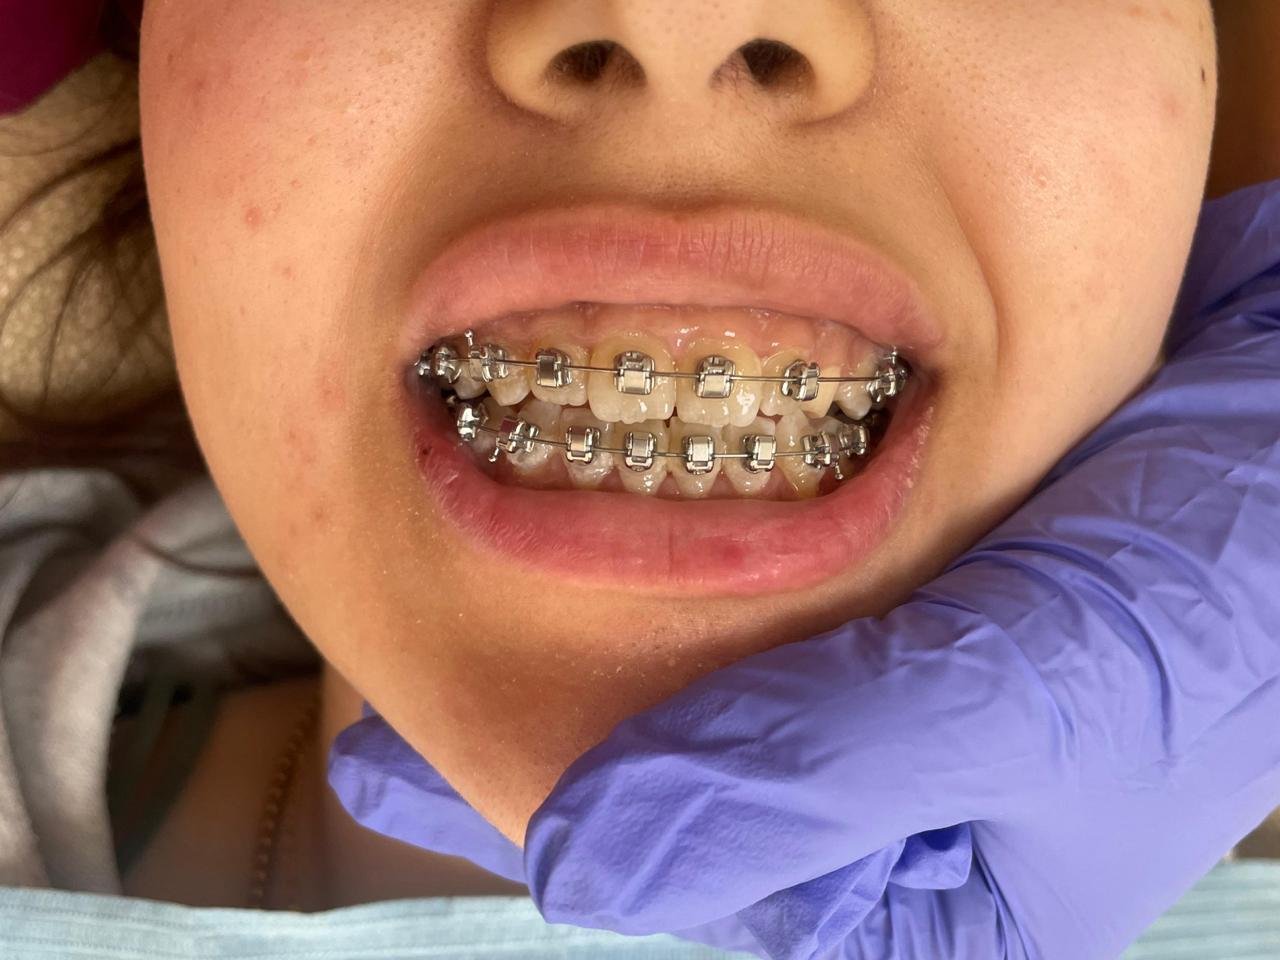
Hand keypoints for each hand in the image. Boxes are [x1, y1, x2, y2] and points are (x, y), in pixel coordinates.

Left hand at [329, 181, 1279, 958]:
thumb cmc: (1233, 586)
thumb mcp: (1025, 700)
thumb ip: (808, 778)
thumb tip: (576, 865)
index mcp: (940, 889)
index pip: (711, 884)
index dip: (557, 830)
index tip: (403, 770)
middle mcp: (915, 793)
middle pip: (696, 783)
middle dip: (551, 746)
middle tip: (394, 706)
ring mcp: (913, 672)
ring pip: (720, 674)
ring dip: (600, 642)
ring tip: (453, 614)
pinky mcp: (921, 568)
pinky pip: (770, 570)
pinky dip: (682, 547)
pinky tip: (598, 508)